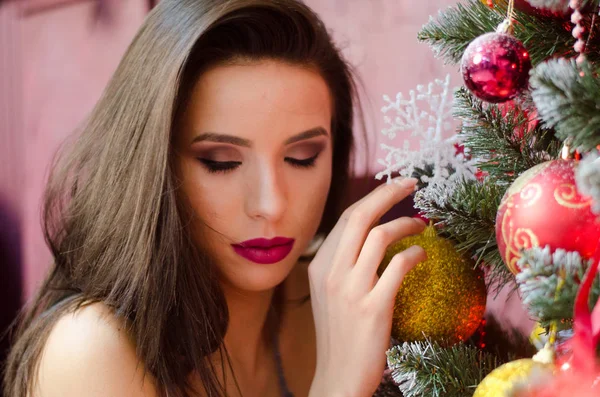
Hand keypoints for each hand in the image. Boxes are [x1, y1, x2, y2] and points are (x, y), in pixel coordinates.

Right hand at [308, 177, 426, 396]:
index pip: (347, 218)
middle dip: (387, 192)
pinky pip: (399, 266)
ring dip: (407, 224)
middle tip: (411, 182)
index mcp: (320, 265)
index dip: (373, 197)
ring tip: (422, 225)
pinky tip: (422, 253)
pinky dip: (414, 253)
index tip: (394, 187)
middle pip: (360, 216)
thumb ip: (343, 264)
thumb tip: (369, 237)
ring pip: (380, 236)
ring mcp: (350, 289)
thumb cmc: (338, 335)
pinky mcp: (372, 308)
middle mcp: (331, 272)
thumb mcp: (329, 294)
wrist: (337, 378)